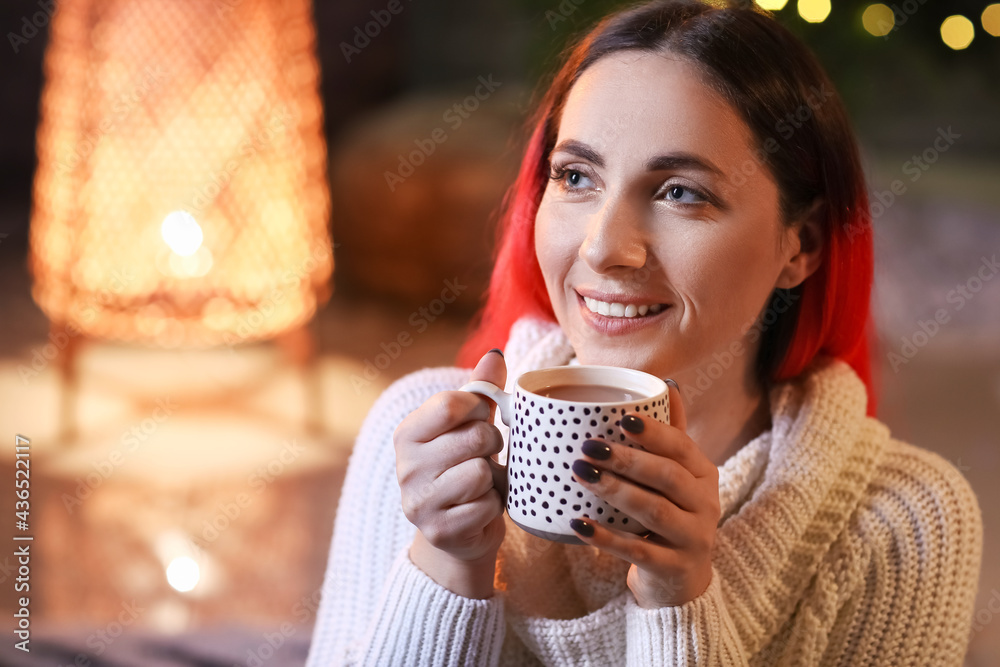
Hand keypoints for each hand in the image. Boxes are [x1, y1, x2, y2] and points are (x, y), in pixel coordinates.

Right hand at [394, 350, 507, 597]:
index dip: (479, 408)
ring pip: (481, 472)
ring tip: (482, 483)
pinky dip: (494, 505)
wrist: (459, 532)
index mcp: (407, 433)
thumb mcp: (469, 426)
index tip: (482, 419)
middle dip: (493, 445)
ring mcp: (418, 502)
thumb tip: (495, 354)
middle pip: (475, 436)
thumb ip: (480, 390)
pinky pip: (486, 506)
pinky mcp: (439, 531)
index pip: (450, 404)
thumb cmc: (464, 467)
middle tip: (485, 455)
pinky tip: (480, 507)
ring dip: (494, 478)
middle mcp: (405, 467)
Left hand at [569, 383, 720, 607]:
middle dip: (628, 459)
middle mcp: (706, 505)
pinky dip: (607, 539)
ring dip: (616, 491)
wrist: (681, 581)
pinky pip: (638, 553)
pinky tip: (579, 525)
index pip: (682, 448)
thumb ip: (670, 435)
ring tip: (582, 474)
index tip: (623, 419)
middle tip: (589, 446)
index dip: (654, 432)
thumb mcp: (676, 476)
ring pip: (655, 511)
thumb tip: (665, 384)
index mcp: (705, 475)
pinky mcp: (675, 570)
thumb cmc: (671, 515)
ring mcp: (693, 539)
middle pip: (667, 477)